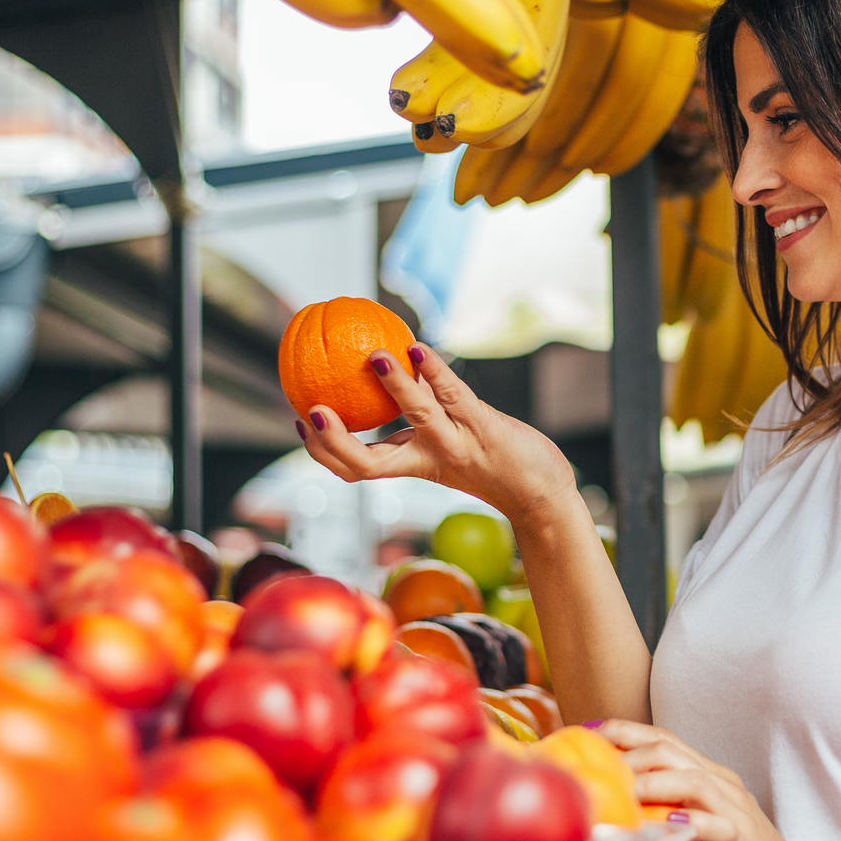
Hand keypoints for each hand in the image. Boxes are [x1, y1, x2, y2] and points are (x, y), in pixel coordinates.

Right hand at [296, 342, 579, 525]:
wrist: (541, 492)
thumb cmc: (492, 463)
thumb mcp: (446, 441)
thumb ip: (420, 414)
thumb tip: (387, 365)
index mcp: (412, 464)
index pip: (355, 467)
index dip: (322, 451)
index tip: (299, 421)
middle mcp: (428, 458)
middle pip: (368, 462)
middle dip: (334, 443)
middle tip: (309, 410)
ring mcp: (457, 442)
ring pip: (418, 416)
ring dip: (396, 387)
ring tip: (376, 357)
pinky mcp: (484, 426)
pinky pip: (455, 394)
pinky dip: (435, 370)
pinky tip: (418, 348)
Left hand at [594, 720, 827, 840]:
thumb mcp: (698, 838)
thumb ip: (669, 818)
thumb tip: (617, 814)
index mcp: (712, 780)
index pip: (664, 741)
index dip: (624, 732)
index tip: (585, 733)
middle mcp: (725, 787)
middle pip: (671, 750)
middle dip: (627, 752)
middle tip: (589, 765)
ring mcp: (738, 813)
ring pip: (692, 780)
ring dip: (651, 781)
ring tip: (618, 789)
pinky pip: (717, 825)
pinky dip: (689, 821)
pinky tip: (664, 825)